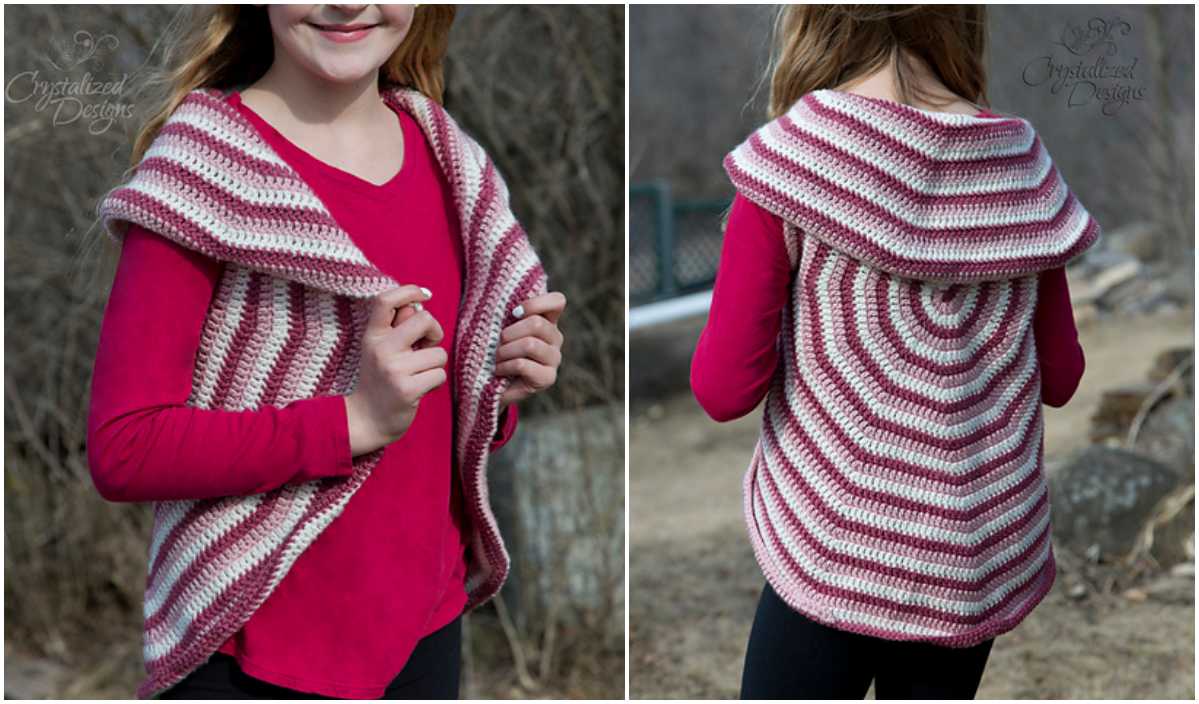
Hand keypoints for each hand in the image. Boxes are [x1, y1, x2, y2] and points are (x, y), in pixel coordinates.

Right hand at [344, 285, 446, 455]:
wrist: (366, 419)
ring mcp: (394, 369)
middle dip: (435, 331)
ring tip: (417, 375)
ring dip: (434, 365)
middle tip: (426, 347)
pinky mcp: (407, 389)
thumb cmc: (380, 379)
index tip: (424, 295)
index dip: (409, 291)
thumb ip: (397, 328)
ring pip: (438, 353)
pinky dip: (435, 382)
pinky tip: (420, 389)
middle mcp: (381, 349)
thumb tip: (419, 304)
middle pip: (424, 319)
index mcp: (373, 335)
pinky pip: (439, 374)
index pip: (385, 300)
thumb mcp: (379, 349)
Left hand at [495, 291, 565, 408]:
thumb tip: (503, 297)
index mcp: (548, 321)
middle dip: (509, 333)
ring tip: (497, 358)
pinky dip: (505, 366)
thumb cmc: (496, 350)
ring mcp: (555, 359)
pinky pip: (523, 364)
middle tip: (498, 343)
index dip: (536, 303)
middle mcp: (556, 338)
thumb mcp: (501, 326)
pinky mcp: (548, 378)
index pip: (557, 301)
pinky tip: (499, 370)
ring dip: (505, 351)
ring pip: (530, 344)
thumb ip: (508, 312)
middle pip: (537, 324)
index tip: (514, 312)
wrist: (493, 383)